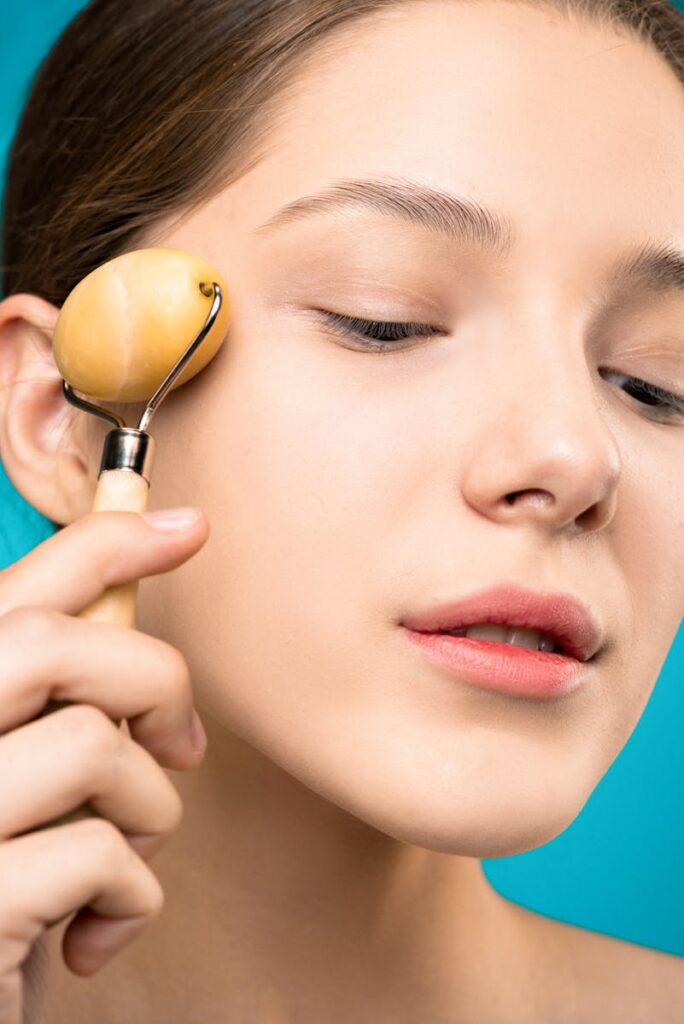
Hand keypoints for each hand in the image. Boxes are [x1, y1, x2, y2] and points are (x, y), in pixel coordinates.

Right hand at [0, 508, 208, 1022]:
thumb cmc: (8, 886)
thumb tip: (150, 580)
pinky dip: (134, 896)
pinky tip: (98, 932)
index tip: (190, 527)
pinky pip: (99, 856)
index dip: (107, 543)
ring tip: (125, 856)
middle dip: (152, 680)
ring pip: (93, 746)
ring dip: (148, 807)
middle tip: (180, 742)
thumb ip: (60, 696)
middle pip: (56, 647)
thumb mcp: (28, 779)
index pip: (18, 594)